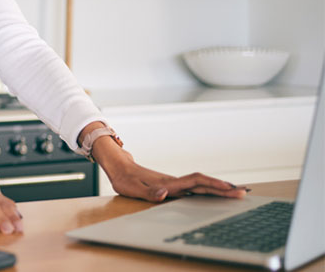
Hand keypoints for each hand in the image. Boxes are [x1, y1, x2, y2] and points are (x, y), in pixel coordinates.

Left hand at [93, 138, 247, 201]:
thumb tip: (165, 193)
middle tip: (242, 192)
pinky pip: (194, 188)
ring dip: (217, 188)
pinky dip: (207, 190)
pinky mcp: (172, 186)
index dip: (212, 184)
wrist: (119, 167)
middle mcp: (174, 182)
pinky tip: (214, 194)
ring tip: (235, 193)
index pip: (195, 182)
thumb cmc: (124, 179)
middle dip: (222, 188)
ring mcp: (174, 184)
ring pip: (200, 185)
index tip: (228, 188)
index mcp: (168, 183)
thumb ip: (148, 192)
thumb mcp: (132, 188)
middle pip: (203, 183)